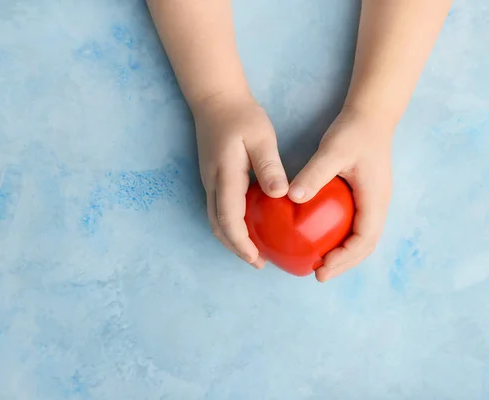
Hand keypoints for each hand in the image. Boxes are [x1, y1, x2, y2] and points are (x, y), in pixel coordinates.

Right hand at [194, 93, 288, 267]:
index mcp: (225, 176)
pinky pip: (218, 209)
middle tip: (258, 263)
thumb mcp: (261, 137)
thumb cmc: (241, 117)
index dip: (241, 243)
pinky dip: (230, 225)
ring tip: (253, 251)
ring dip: (232, 238)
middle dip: (236, 248)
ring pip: (215, 219)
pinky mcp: (212, 178)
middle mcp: (212, 183)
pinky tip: (248, 226)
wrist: (215, 99)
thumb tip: (279, 195)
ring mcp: (209, 181)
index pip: (229, 219)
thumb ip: (269, 166)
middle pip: (218, 226)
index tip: (256, 259)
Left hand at [288, 106, 393, 281]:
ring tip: (320, 263)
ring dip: (344, 254)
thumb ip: (314, 174)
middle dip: (344, 263)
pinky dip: (342, 239)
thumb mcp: (332, 151)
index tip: (322, 268)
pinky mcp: (365, 196)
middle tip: (318, 274)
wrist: (371, 115)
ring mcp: (373, 202)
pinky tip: (321, 239)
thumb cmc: (354, 132)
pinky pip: (355, 225)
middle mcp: (378, 205)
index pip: (364, 240)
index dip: (345, 259)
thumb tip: (291, 197)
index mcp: (375, 199)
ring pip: (362, 238)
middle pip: (365, 246)